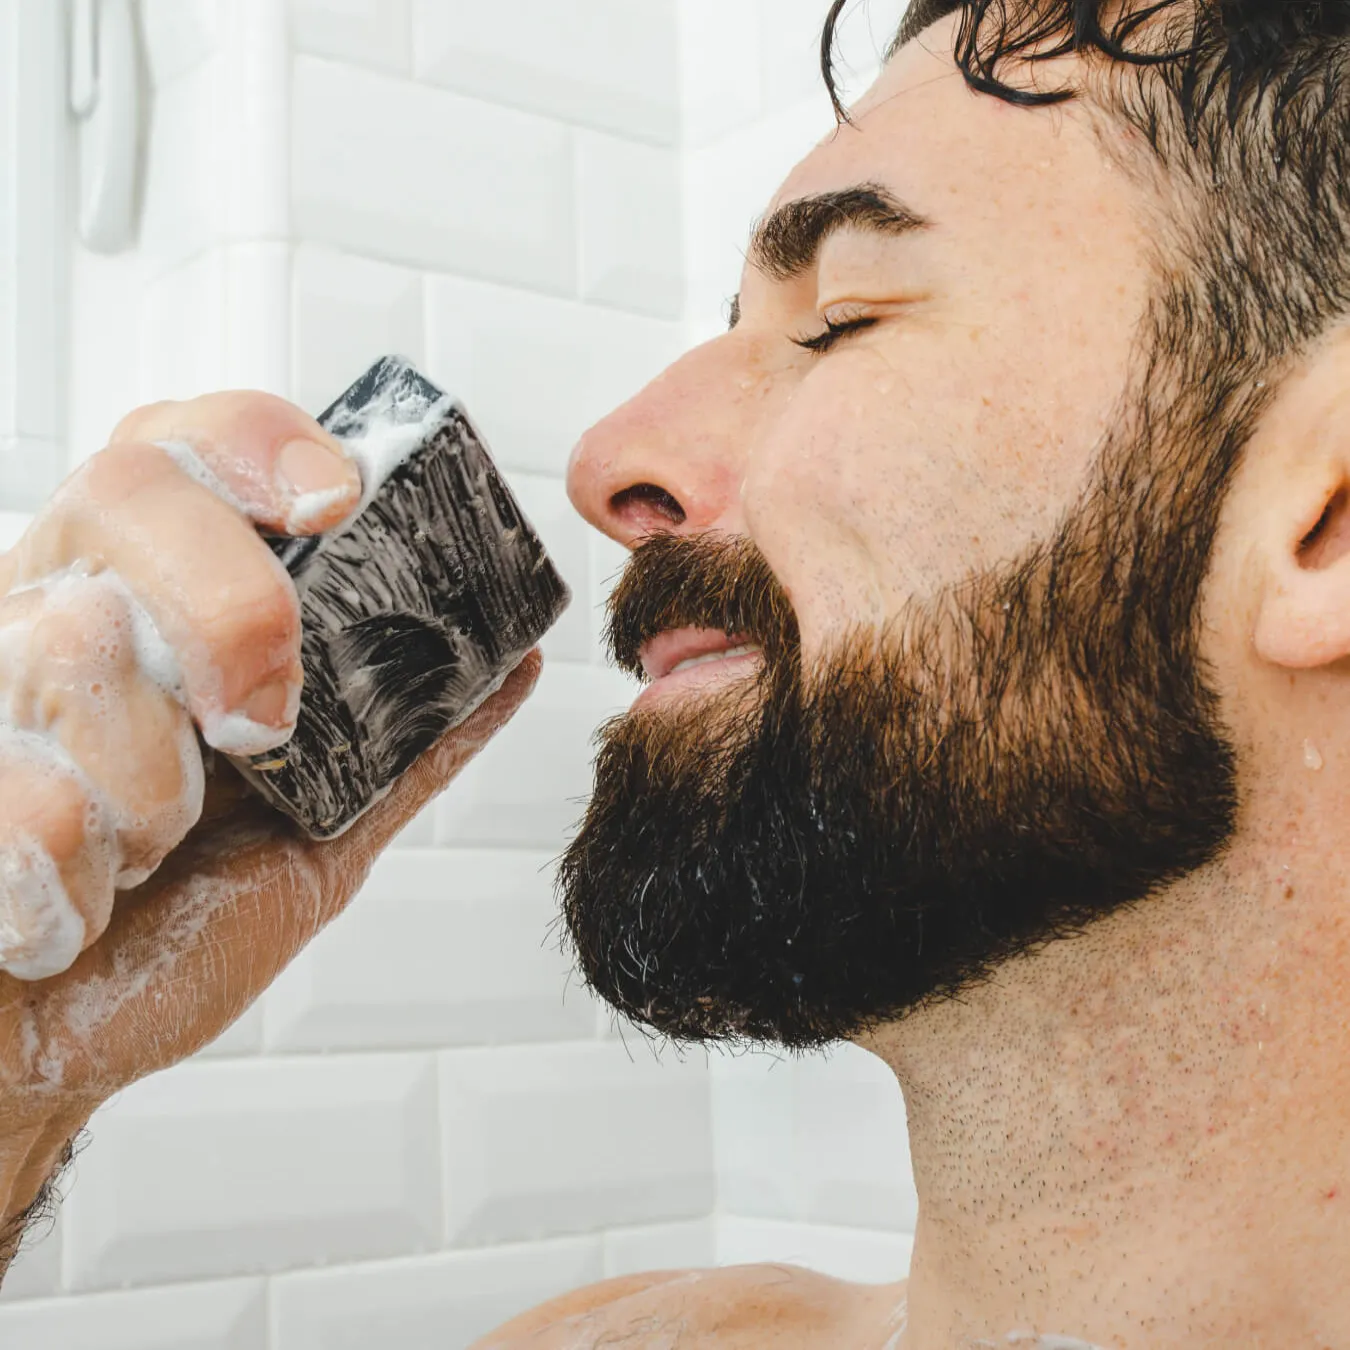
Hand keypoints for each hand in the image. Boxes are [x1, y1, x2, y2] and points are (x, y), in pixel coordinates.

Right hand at [0, 392, 540, 1140]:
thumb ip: (401, 748)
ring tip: (145, 856)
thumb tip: (512, 665)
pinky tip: (71, 903)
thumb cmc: (171, 936)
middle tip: (258, 726)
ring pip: (80, 639)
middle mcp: (55, 611)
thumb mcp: (317, 835)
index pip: (184, 443)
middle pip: (128, 493)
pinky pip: (28, 789)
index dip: (256, 442)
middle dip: (230, 610)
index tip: (333, 501)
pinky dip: (74, 877)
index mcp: (151, 606)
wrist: (49, 1046)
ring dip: (152, 794)